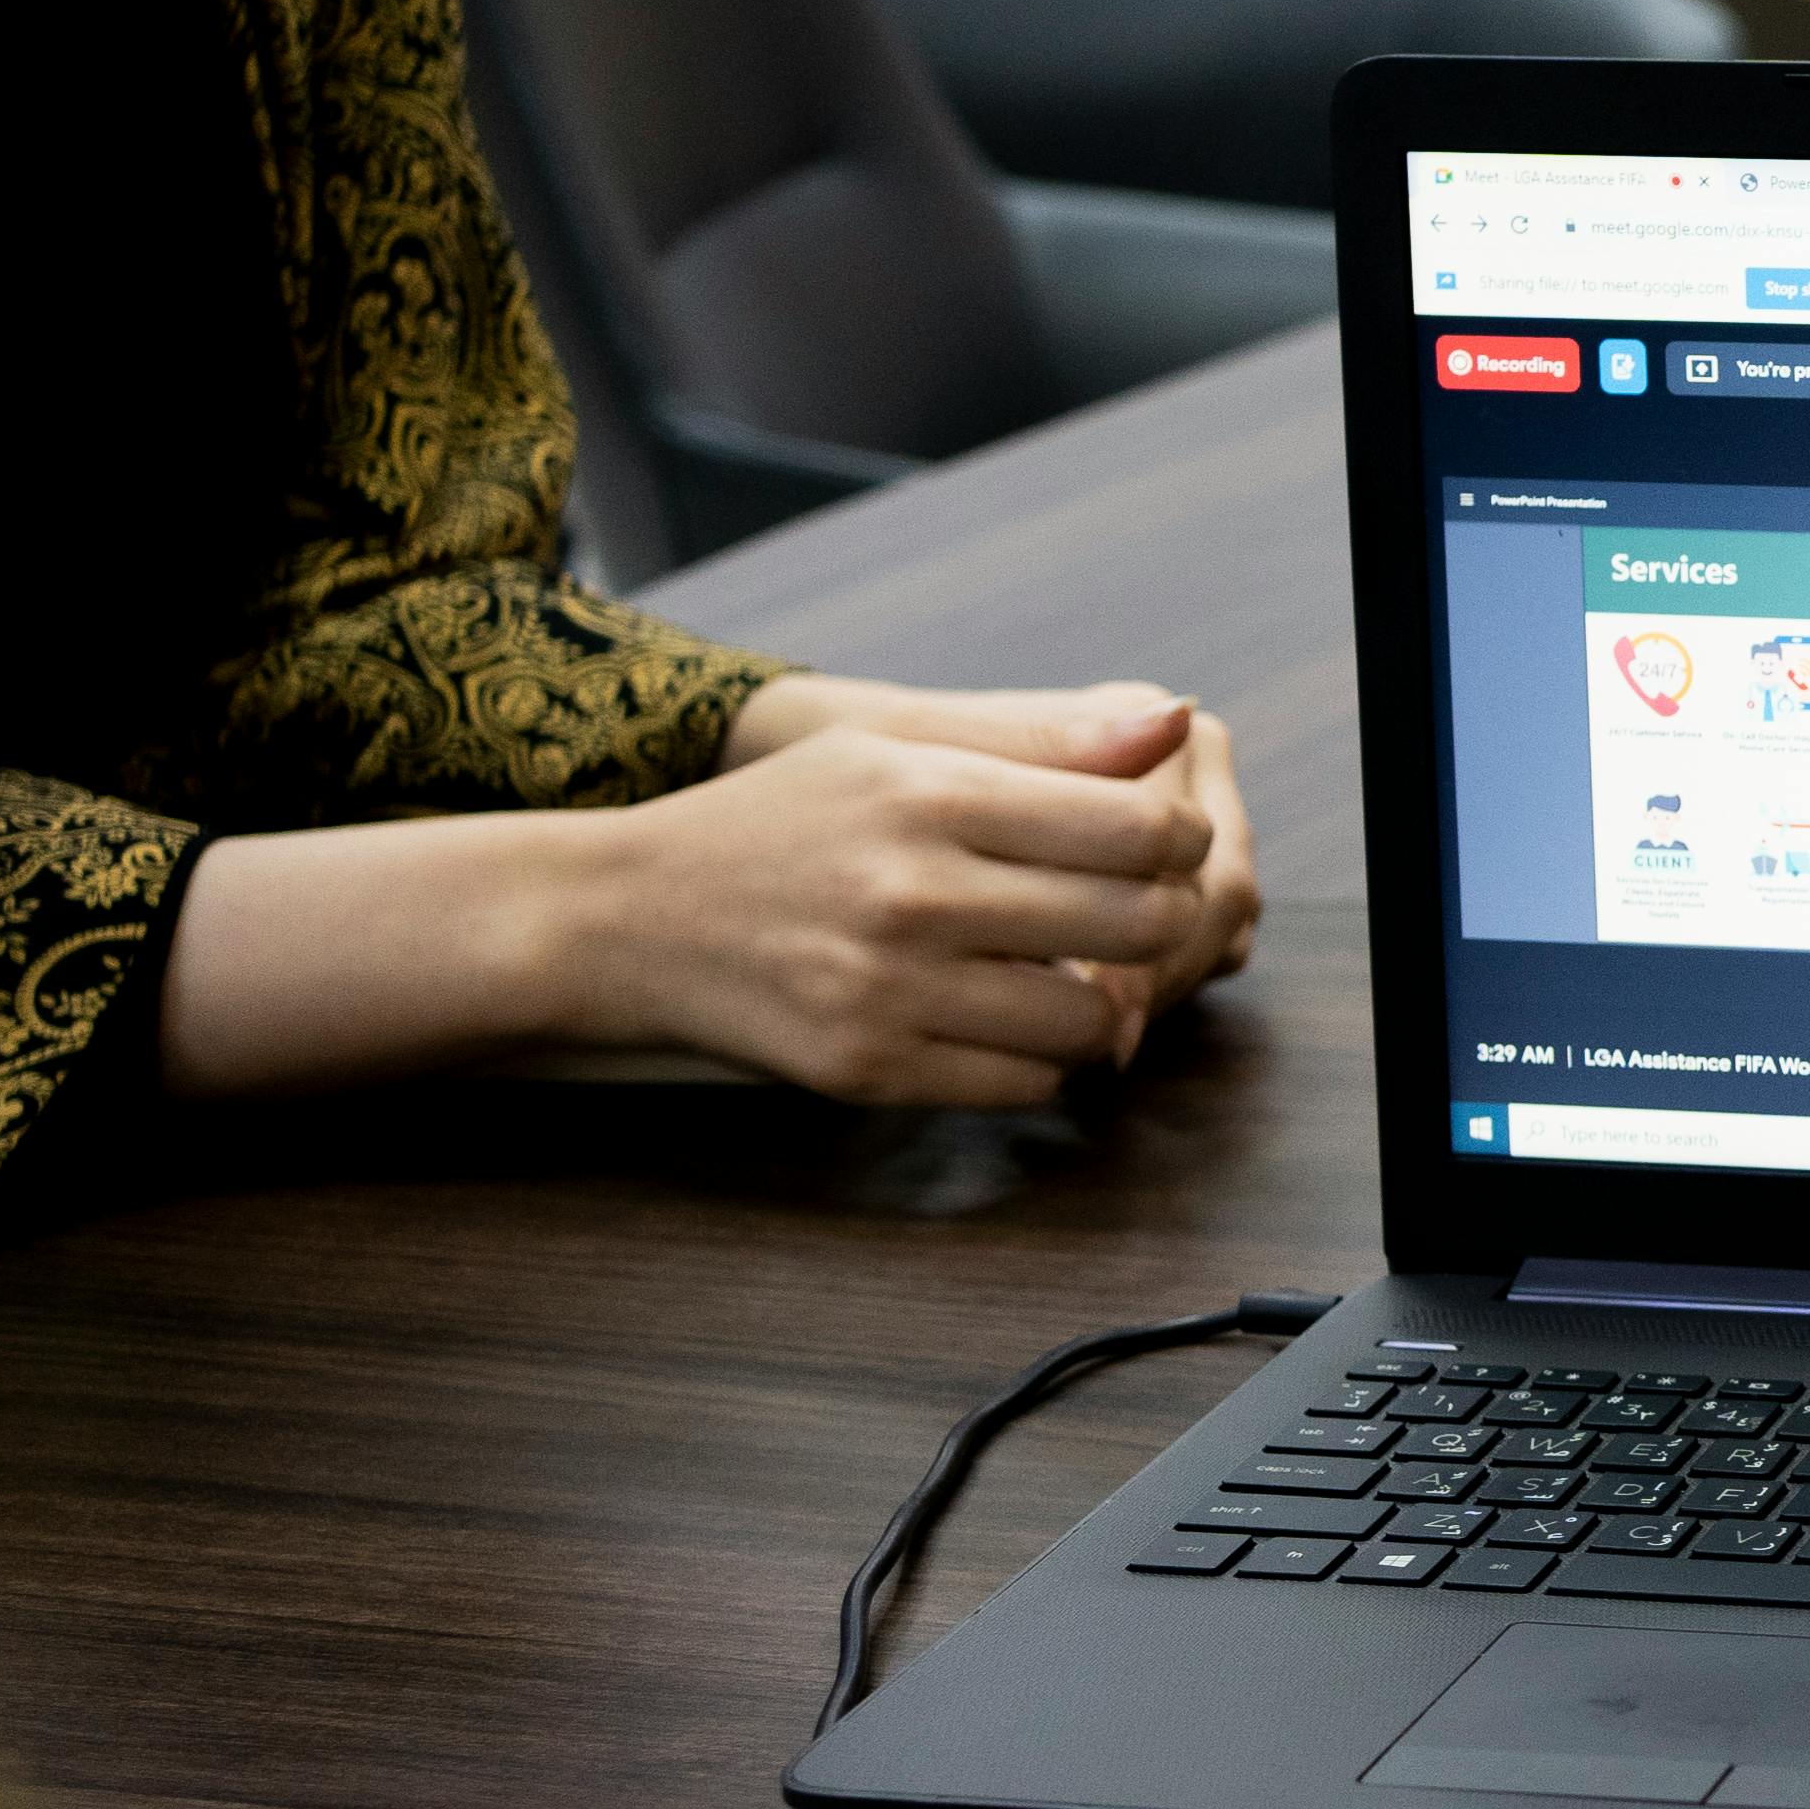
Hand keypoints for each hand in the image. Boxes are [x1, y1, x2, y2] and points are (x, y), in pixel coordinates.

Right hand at [724, 674, 1265, 1049]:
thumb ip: (1042, 740)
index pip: (1136, 830)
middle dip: (1158, 922)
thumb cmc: (784, 819)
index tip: (1165, 848)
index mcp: (929, 796)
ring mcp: (889, 992)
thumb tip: (1179, 723)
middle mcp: (913, 895)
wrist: (629, 918)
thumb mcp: (892, 746)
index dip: (1180, 844)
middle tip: (1127, 915)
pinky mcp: (869, 1070)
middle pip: (1136, 926)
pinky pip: (1026, 1085)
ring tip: (1058, 972)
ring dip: (1099, 1003)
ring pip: (1092, 1023)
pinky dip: (1035, 1059)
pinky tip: (998, 1018)